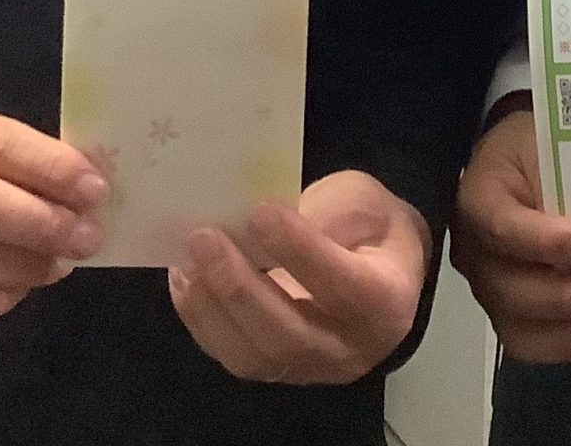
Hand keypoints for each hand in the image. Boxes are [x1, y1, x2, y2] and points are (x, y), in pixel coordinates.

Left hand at [169, 170, 429, 384]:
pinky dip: (202, 320)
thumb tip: (261, 218)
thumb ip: (326, 211)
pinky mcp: (277, 370)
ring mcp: (310, 368)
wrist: (383, 272)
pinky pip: (234, 355)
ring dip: (212, 308)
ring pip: (255, 356)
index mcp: (385, 301)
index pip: (340, 284)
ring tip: (186, 261)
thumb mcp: (364, 201)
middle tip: (205, 238)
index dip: (298, 249)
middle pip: (289, 334)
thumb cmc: (372, 228)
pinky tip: (185, 280)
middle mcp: (349, 348)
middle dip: (240, 286)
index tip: (259, 210)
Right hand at [448, 107, 570, 364]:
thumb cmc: (542, 149)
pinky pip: (534, 344)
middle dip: (565, 298)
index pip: (498, 224)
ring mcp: (491, 287)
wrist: (528, 162)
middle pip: (507, 288)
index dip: (540, 241)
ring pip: (518, 326)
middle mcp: (475, 249)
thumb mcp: (554, 143)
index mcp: (479, 196)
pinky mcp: (512, 314)